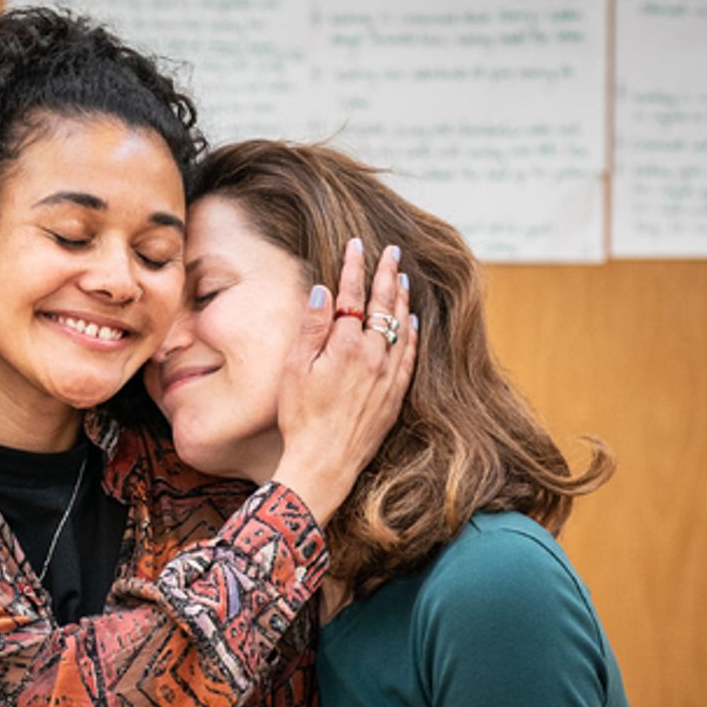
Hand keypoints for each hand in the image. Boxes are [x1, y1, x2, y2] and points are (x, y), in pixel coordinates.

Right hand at [270, 239, 416, 523]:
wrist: (325, 461)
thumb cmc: (301, 417)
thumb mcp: (294, 369)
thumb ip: (313, 327)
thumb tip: (326, 292)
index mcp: (345, 344)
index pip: (352, 295)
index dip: (354, 267)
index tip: (358, 245)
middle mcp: (373, 354)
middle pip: (383, 304)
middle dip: (386, 274)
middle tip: (391, 252)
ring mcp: (388, 374)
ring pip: (401, 326)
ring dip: (402, 298)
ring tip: (402, 277)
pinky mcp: (395, 394)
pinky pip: (409, 354)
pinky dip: (411, 333)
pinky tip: (412, 322)